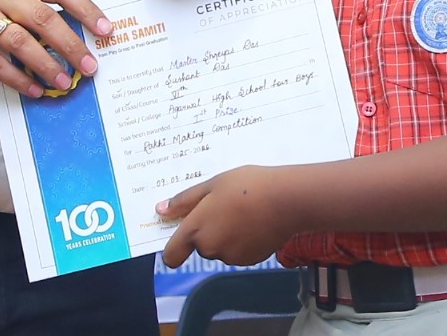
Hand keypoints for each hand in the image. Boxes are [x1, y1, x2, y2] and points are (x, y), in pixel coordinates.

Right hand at [0, 0, 110, 97]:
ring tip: (64, 81)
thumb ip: (38, 7)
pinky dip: (18, 78)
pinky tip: (34, 88)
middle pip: (44, 17)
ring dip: (46, 65)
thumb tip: (81, 36)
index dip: (86, 9)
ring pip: (20, 41)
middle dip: (71, 45)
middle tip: (89, 65)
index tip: (106, 30)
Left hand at [157, 165, 295, 266]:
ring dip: (226, 236)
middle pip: (200, 246)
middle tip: (224, 206)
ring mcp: (231, 257)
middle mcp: (210, 249)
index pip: (172, 254)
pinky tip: (256, 223)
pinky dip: (243, 241)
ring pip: (220, 248)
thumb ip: (184, 201)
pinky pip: (239, 252)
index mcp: (196, 230)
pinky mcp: (250, 260)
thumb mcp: (212, 185)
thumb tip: (160, 211)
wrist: (286, 200)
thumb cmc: (246, 186)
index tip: (182, 232)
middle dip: (208, 231)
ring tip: (244, 212)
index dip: (173, 247)